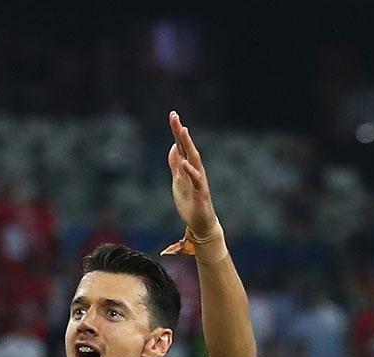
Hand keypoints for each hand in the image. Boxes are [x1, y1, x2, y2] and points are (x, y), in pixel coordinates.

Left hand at [160, 111, 220, 251]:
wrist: (201, 223)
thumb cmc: (190, 202)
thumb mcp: (177, 181)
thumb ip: (175, 165)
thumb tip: (173, 148)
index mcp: (187, 167)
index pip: (182, 145)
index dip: (177, 131)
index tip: (173, 115)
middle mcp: (195, 170)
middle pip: (187, 147)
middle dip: (181, 132)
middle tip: (175, 116)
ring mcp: (199, 180)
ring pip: (194, 159)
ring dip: (188, 145)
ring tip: (183, 131)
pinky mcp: (201, 192)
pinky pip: (196, 179)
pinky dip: (190, 171)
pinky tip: (184, 163)